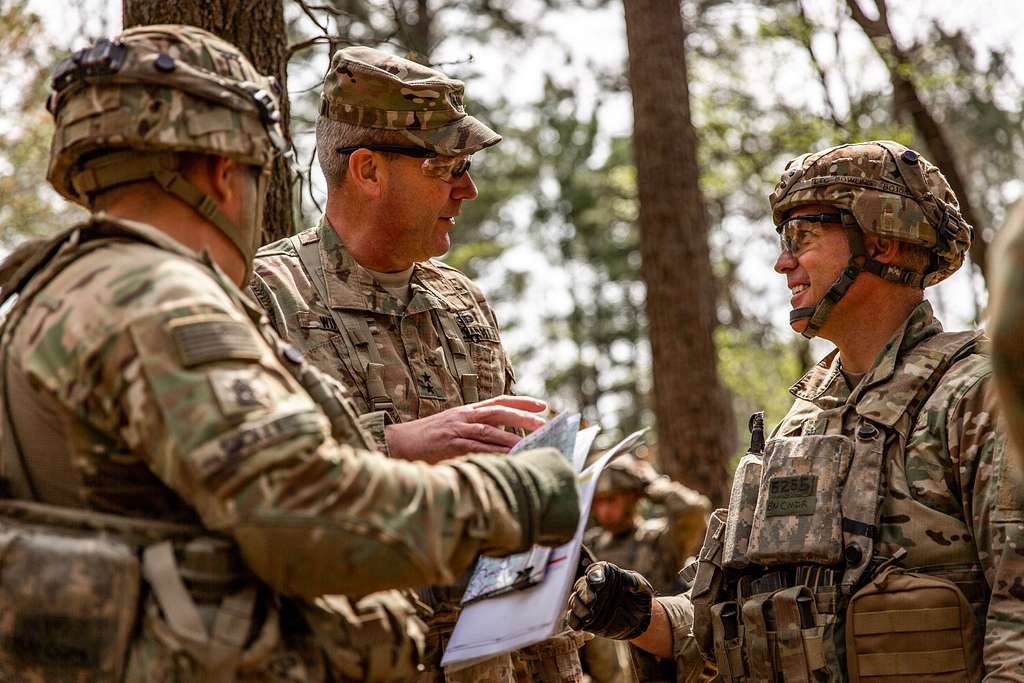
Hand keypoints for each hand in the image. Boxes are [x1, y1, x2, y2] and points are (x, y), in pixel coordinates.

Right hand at [385, 395, 546, 462]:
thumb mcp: (450, 427)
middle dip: (524, 418)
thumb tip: (500, 439)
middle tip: (544, 425)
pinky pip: (479, 450)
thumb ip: (473, 430)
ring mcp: (457, 431)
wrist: (396, 443)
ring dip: (514, 439)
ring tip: (534, 445)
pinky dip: (496, 455)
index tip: (542, 405)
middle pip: (500, 413)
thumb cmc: (424, 439)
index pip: (499, 401)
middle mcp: (463, 417)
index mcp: (465, 410)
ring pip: (492, 432)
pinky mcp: (451, 446)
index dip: (521, 402)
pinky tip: (510, 460)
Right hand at [566, 561, 653, 639]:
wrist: (639, 620)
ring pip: (574, 601)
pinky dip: (573, 621)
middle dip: (584, 593)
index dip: (594, 575)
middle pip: (581, 585)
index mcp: (606, 574)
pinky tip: (579, 625)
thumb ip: (634, 583)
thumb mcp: (642, 588)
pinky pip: (574, 618)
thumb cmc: (640, 598)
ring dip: (578, 607)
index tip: (597, 582)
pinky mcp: (586, 619)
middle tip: (591, 602)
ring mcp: (588, 603)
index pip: (596, 570)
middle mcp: (593, 587)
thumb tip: (629, 582)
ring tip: (587, 615)